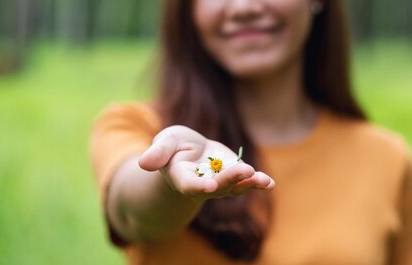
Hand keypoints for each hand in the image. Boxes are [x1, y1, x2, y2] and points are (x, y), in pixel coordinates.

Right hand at [138, 125, 274, 200]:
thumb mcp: (164, 142)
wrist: (189, 152)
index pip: (190, 185)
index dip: (199, 186)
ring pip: (235, 186)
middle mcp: (203, 184)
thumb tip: (143, 163)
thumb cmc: (174, 146)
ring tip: (263, 181)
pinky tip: (269, 183)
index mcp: (182, 178)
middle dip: (231, 179)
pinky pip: (247, 182)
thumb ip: (157, 152)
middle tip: (245, 171)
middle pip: (217, 186)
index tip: (209, 185)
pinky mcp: (234, 176)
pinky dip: (258, 183)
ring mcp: (220, 183)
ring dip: (249, 183)